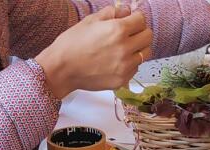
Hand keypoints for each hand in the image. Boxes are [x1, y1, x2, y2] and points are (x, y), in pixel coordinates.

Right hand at [36, 6, 152, 98]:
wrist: (61, 70)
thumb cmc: (71, 44)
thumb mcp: (90, 21)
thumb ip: (112, 13)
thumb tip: (126, 10)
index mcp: (118, 30)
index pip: (141, 20)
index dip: (136, 18)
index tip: (130, 20)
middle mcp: (125, 48)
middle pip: (148, 37)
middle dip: (140, 32)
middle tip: (129, 34)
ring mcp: (125, 66)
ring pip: (144, 54)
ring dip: (137, 49)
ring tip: (123, 49)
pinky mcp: (122, 80)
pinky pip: (135, 68)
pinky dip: (130, 64)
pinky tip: (116, 62)